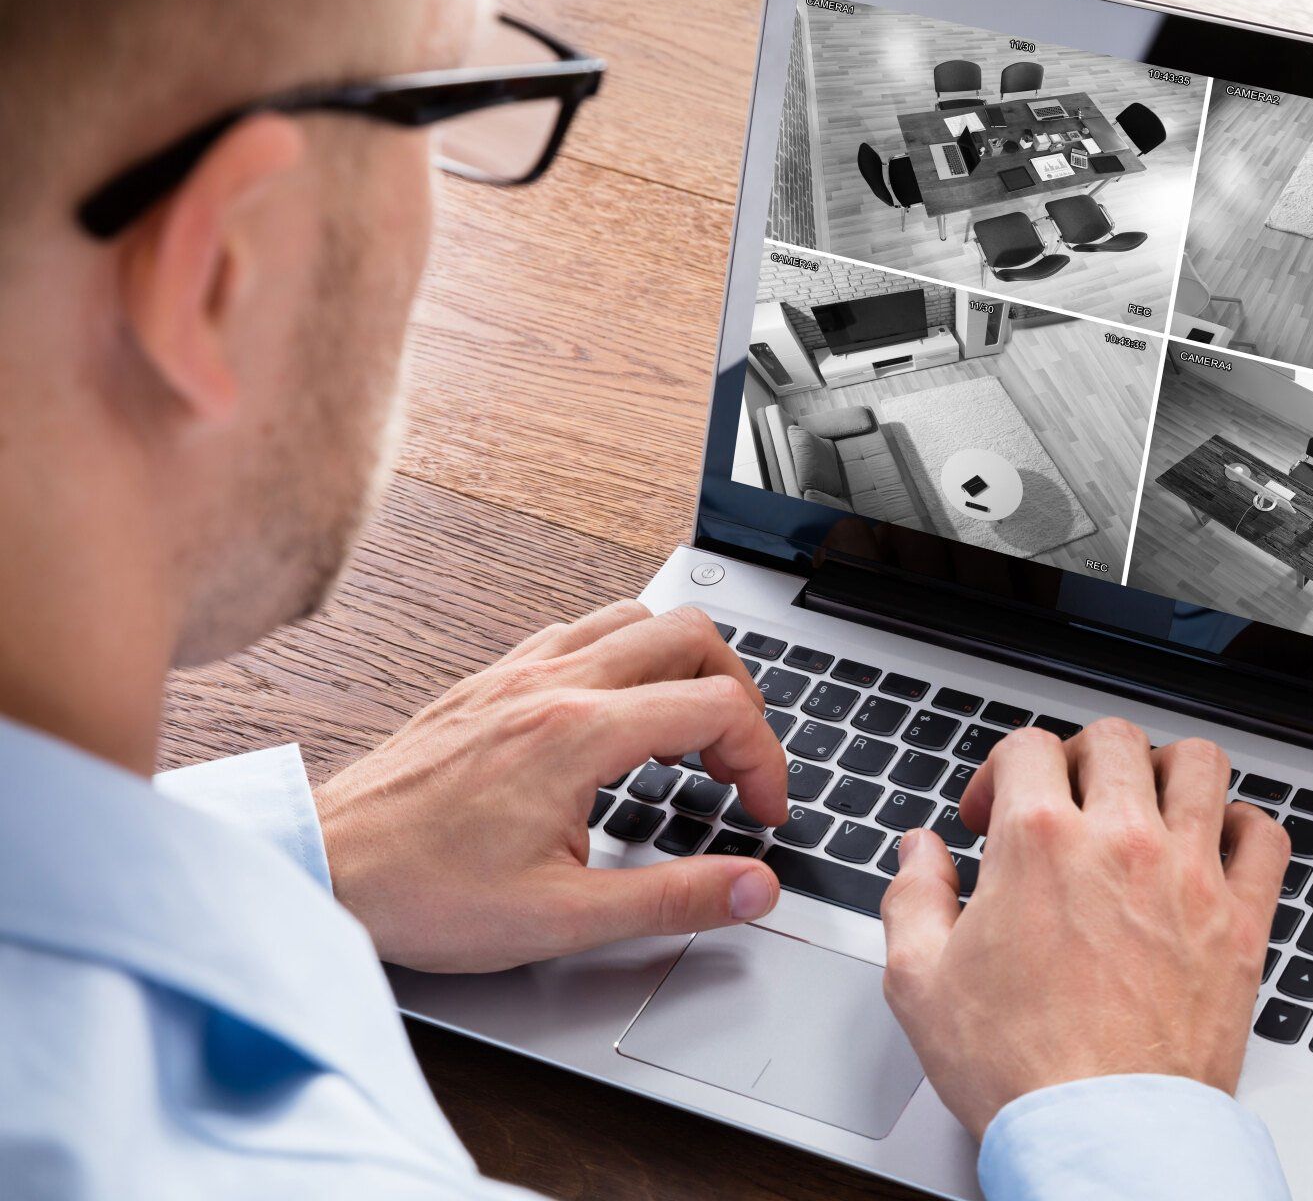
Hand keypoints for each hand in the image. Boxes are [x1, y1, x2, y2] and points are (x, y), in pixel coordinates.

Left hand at [314, 601, 786, 971]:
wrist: (324, 867)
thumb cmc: (423, 891)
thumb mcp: (563, 918)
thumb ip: (673, 899)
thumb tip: (752, 890)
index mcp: (580, 734)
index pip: (719, 707)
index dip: (765, 760)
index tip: (762, 811)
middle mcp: (552, 685)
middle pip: (690, 635)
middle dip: (739, 692)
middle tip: (738, 759)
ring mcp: (518, 673)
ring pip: (634, 617)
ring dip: (682, 662)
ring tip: (688, 729)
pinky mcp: (489, 680)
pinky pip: (578, 632)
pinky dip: (621, 657)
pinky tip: (614, 714)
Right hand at [880, 719, 1288, 1138]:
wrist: (1101, 1137)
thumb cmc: (1019, 1070)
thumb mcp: (920, 982)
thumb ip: (912, 898)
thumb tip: (918, 852)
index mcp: (1039, 844)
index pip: (1029, 746)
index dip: (1000, 772)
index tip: (991, 815)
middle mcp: (1120, 843)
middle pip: (1113, 739)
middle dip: (1077, 759)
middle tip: (1062, 804)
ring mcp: (1190, 876)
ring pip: (1199, 765)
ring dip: (1165, 771)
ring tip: (1142, 803)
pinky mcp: (1241, 921)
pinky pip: (1266, 836)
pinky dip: (1243, 826)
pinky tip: (1212, 845)